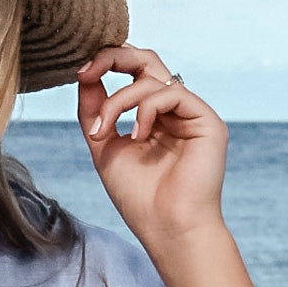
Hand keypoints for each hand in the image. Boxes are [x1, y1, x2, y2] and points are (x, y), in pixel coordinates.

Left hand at [77, 45, 228, 253]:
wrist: (167, 229)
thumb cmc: (138, 197)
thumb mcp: (104, 146)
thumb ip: (95, 110)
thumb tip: (84, 74)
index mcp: (152, 115)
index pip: (132, 72)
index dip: (106, 63)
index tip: (80, 73)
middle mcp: (173, 110)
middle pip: (146, 59)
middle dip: (112, 57)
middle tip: (87, 70)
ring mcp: (190, 113)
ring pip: (151, 77)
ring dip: (118, 100)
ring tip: (103, 132)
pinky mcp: (207, 120)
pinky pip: (171, 93)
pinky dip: (146, 109)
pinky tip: (137, 137)